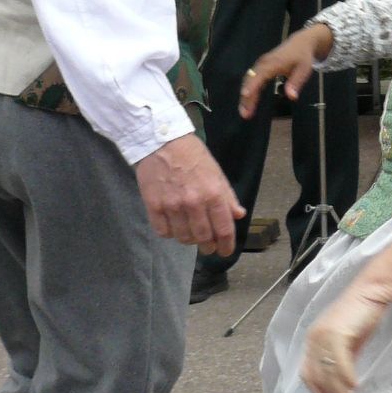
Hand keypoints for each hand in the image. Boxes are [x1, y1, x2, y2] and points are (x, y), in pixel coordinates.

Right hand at [135, 133, 243, 254]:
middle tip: (208, 246)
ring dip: (189, 240)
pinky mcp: (153, 206)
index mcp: (213, 194)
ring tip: (190, 234)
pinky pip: (163, 232)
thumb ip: (227, 196)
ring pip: (183, 237)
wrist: (160, 141)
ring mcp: (172, 206)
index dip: (226, 245)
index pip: (224, 229)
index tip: (225, 251)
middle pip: (203, 238)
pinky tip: (173, 226)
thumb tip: (238, 215)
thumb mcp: (217, 173)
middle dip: (208, 246)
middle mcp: (194, 203)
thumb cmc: (192, 156)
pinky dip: (169, 233)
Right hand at [239, 23, 334, 116]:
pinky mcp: (260, 67)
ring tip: (245, 113)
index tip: (245, 95)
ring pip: (249, 80)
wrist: (300, 43)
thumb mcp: (304, 69)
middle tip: (245, 114)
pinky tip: (248, 103)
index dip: (252, 85)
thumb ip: (296, 82)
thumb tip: (291, 97)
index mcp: (273, 63)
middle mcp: (263, 63)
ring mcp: (260, 64)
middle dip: (246, 97)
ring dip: (245, 97)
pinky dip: (248, 91)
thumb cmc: (303, 57)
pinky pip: (251, 79)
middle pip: (250, 80)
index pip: (260, 75)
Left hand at [300, 275, 388, 392]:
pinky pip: (340, 363)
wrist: (372, 292)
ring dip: (341, 391)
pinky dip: (347, 377)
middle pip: (317, 375)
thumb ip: (343, 358)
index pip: (307, 372)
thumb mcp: (349, 340)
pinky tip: (355, 385)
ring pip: (328, 372)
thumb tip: (342, 380)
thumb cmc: (362, 314)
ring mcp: (323, 336)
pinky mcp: (337, 334)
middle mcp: (314, 339)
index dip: (316, 390)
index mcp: (314, 340)